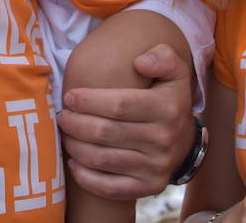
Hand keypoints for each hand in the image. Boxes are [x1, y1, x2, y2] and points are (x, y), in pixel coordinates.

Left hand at [57, 44, 193, 199]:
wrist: (183, 140)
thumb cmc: (166, 98)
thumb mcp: (173, 71)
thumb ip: (161, 57)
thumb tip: (141, 62)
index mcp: (168, 108)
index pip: (120, 105)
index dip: (89, 101)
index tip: (70, 96)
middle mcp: (164, 140)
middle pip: (106, 133)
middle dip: (76, 123)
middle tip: (62, 116)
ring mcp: (156, 167)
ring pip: (103, 159)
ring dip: (76, 147)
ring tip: (65, 134)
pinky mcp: (149, 188)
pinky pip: (110, 188)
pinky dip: (86, 177)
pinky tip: (74, 162)